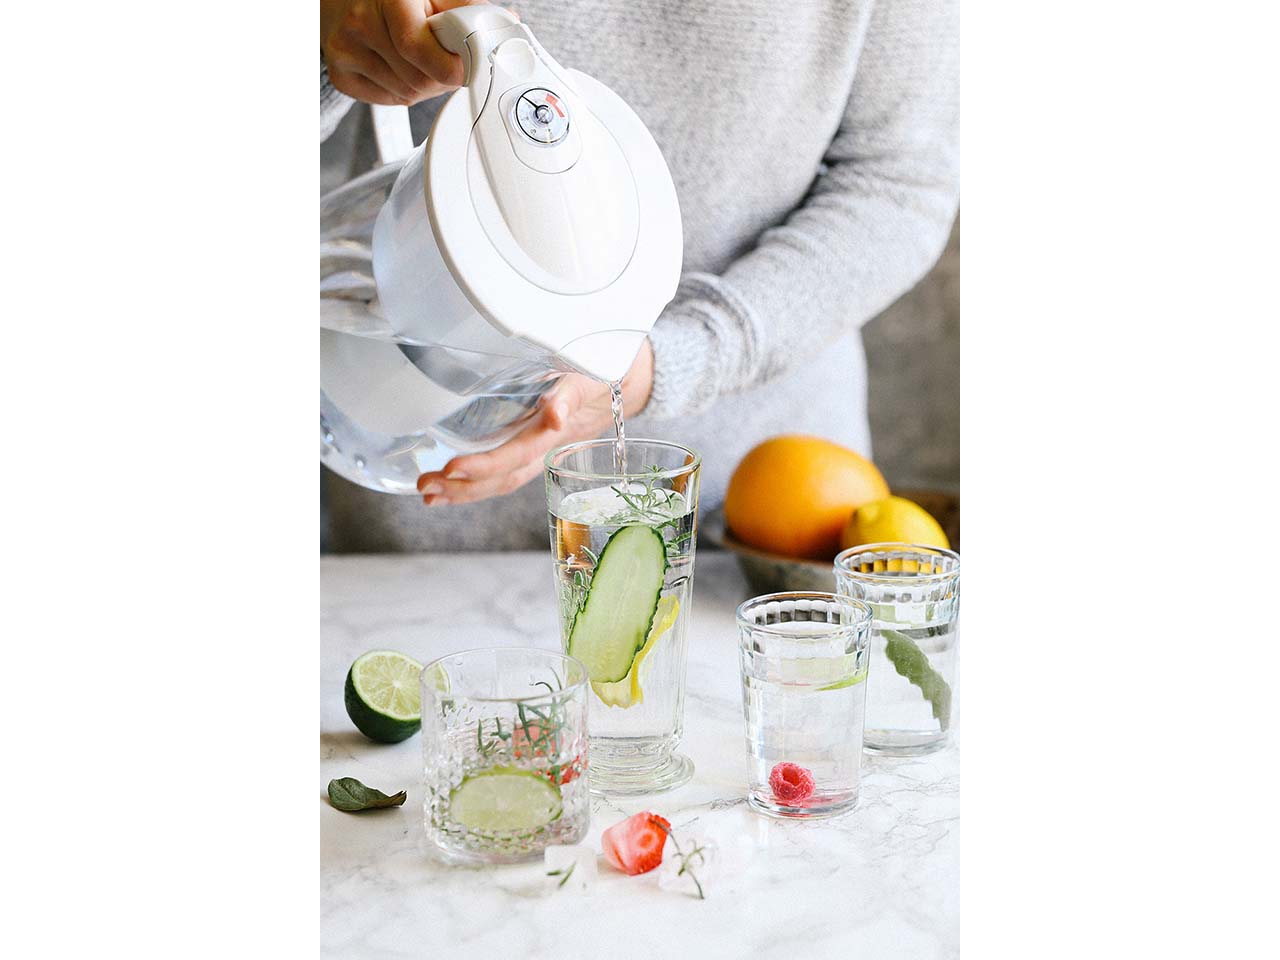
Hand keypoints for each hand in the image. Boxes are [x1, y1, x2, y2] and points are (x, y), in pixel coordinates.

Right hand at [321, 0, 488, 105]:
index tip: (468, 68)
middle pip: (419, 80)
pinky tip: (401, 66)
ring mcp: (344, 51)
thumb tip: (509, 26)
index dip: (452, 68)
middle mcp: (359, 24)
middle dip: (442, 77)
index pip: (419, 51)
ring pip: (408, 94)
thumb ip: (467, 8)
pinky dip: (405, 90)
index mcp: (387, 0)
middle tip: (446, 60)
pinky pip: (390, 100)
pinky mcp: (340, 75)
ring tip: (421, 59)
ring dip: (426, 85)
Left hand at [416, 341, 654, 505]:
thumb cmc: (599, 375)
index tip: (452, 467)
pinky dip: (474, 479)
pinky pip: (502, 470)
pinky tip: (447, 482)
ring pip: (501, 479)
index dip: (485, 464)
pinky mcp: (529, 448)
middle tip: (426, 487)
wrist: (620, 384)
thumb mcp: (588, 378)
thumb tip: (555, 414)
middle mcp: (543, 448)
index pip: (516, 455)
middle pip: (503, 477)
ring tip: (427, 493)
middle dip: (465, 487)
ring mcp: (536, 451)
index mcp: (554, 432)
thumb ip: (570, 395)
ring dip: (463, 489)